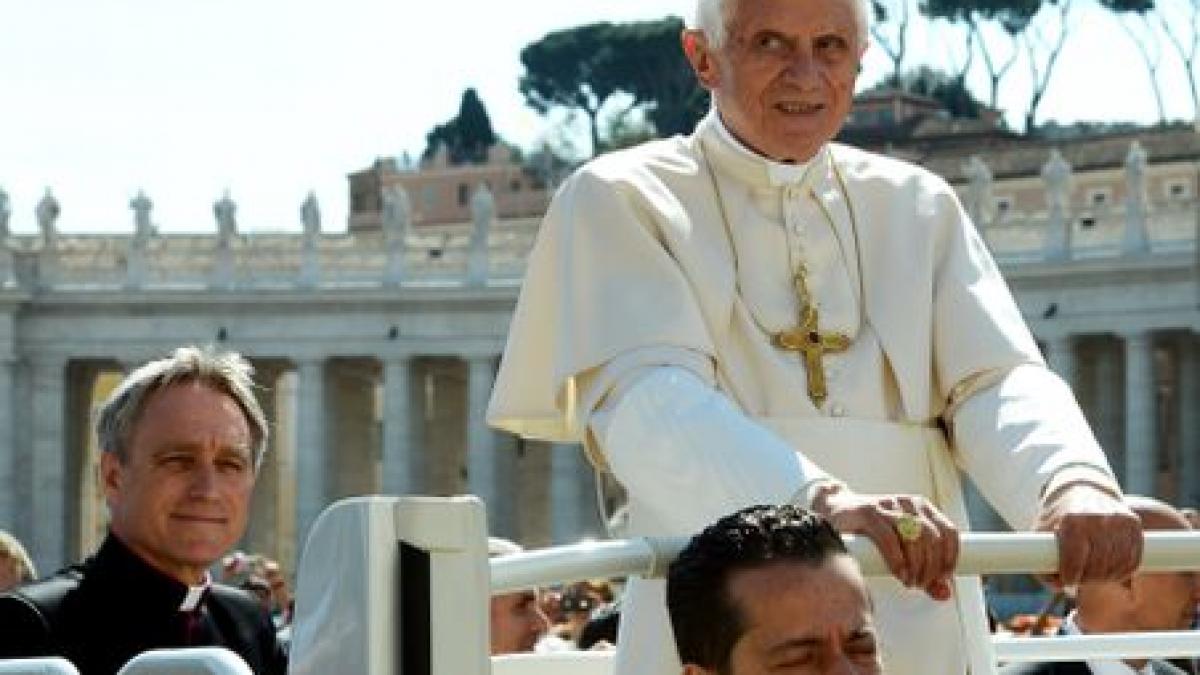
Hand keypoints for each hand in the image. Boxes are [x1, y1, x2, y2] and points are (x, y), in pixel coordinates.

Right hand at [812, 484, 958, 600]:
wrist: (833, 510)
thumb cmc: (868, 531)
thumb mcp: (901, 550)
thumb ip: (923, 571)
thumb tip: (944, 593)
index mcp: (921, 508)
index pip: (948, 531)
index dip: (950, 558)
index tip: (944, 578)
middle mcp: (907, 504)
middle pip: (932, 537)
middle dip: (931, 567)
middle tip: (921, 584)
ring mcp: (887, 505)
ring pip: (914, 536)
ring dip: (916, 565)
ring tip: (910, 582)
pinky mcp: (868, 511)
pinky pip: (889, 536)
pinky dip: (898, 559)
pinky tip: (899, 573)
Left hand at [1034, 482, 1141, 588]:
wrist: (1082, 489)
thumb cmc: (1059, 516)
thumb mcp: (1041, 532)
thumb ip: (1041, 559)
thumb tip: (1057, 585)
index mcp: (1072, 519)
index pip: (1074, 558)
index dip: (1071, 575)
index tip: (1068, 583)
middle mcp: (1097, 517)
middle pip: (1097, 564)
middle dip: (1087, 578)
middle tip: (1080, 581)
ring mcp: (1118, 520)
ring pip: (1117, 564)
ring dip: (1106, 577)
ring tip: (1094, 577)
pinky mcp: (1133, 524)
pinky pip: (1133, 558)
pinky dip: (1124, 571)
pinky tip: (1112, 573)